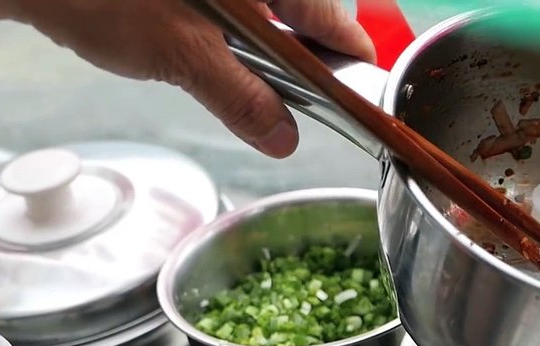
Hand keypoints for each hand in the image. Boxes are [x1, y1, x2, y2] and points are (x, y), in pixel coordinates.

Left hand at [16, 0, 375, 157]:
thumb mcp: (184, 59)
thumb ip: (243, 99)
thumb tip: (285, 138)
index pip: (336, 20)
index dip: (350, 63)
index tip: (355, 96)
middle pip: (306, 13)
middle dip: (302, 58)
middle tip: (289, 97)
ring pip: (267, 12)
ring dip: (263, 49)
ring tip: (242, 80)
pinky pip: (233, 9)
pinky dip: (231, 33)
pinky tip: (203, 53)